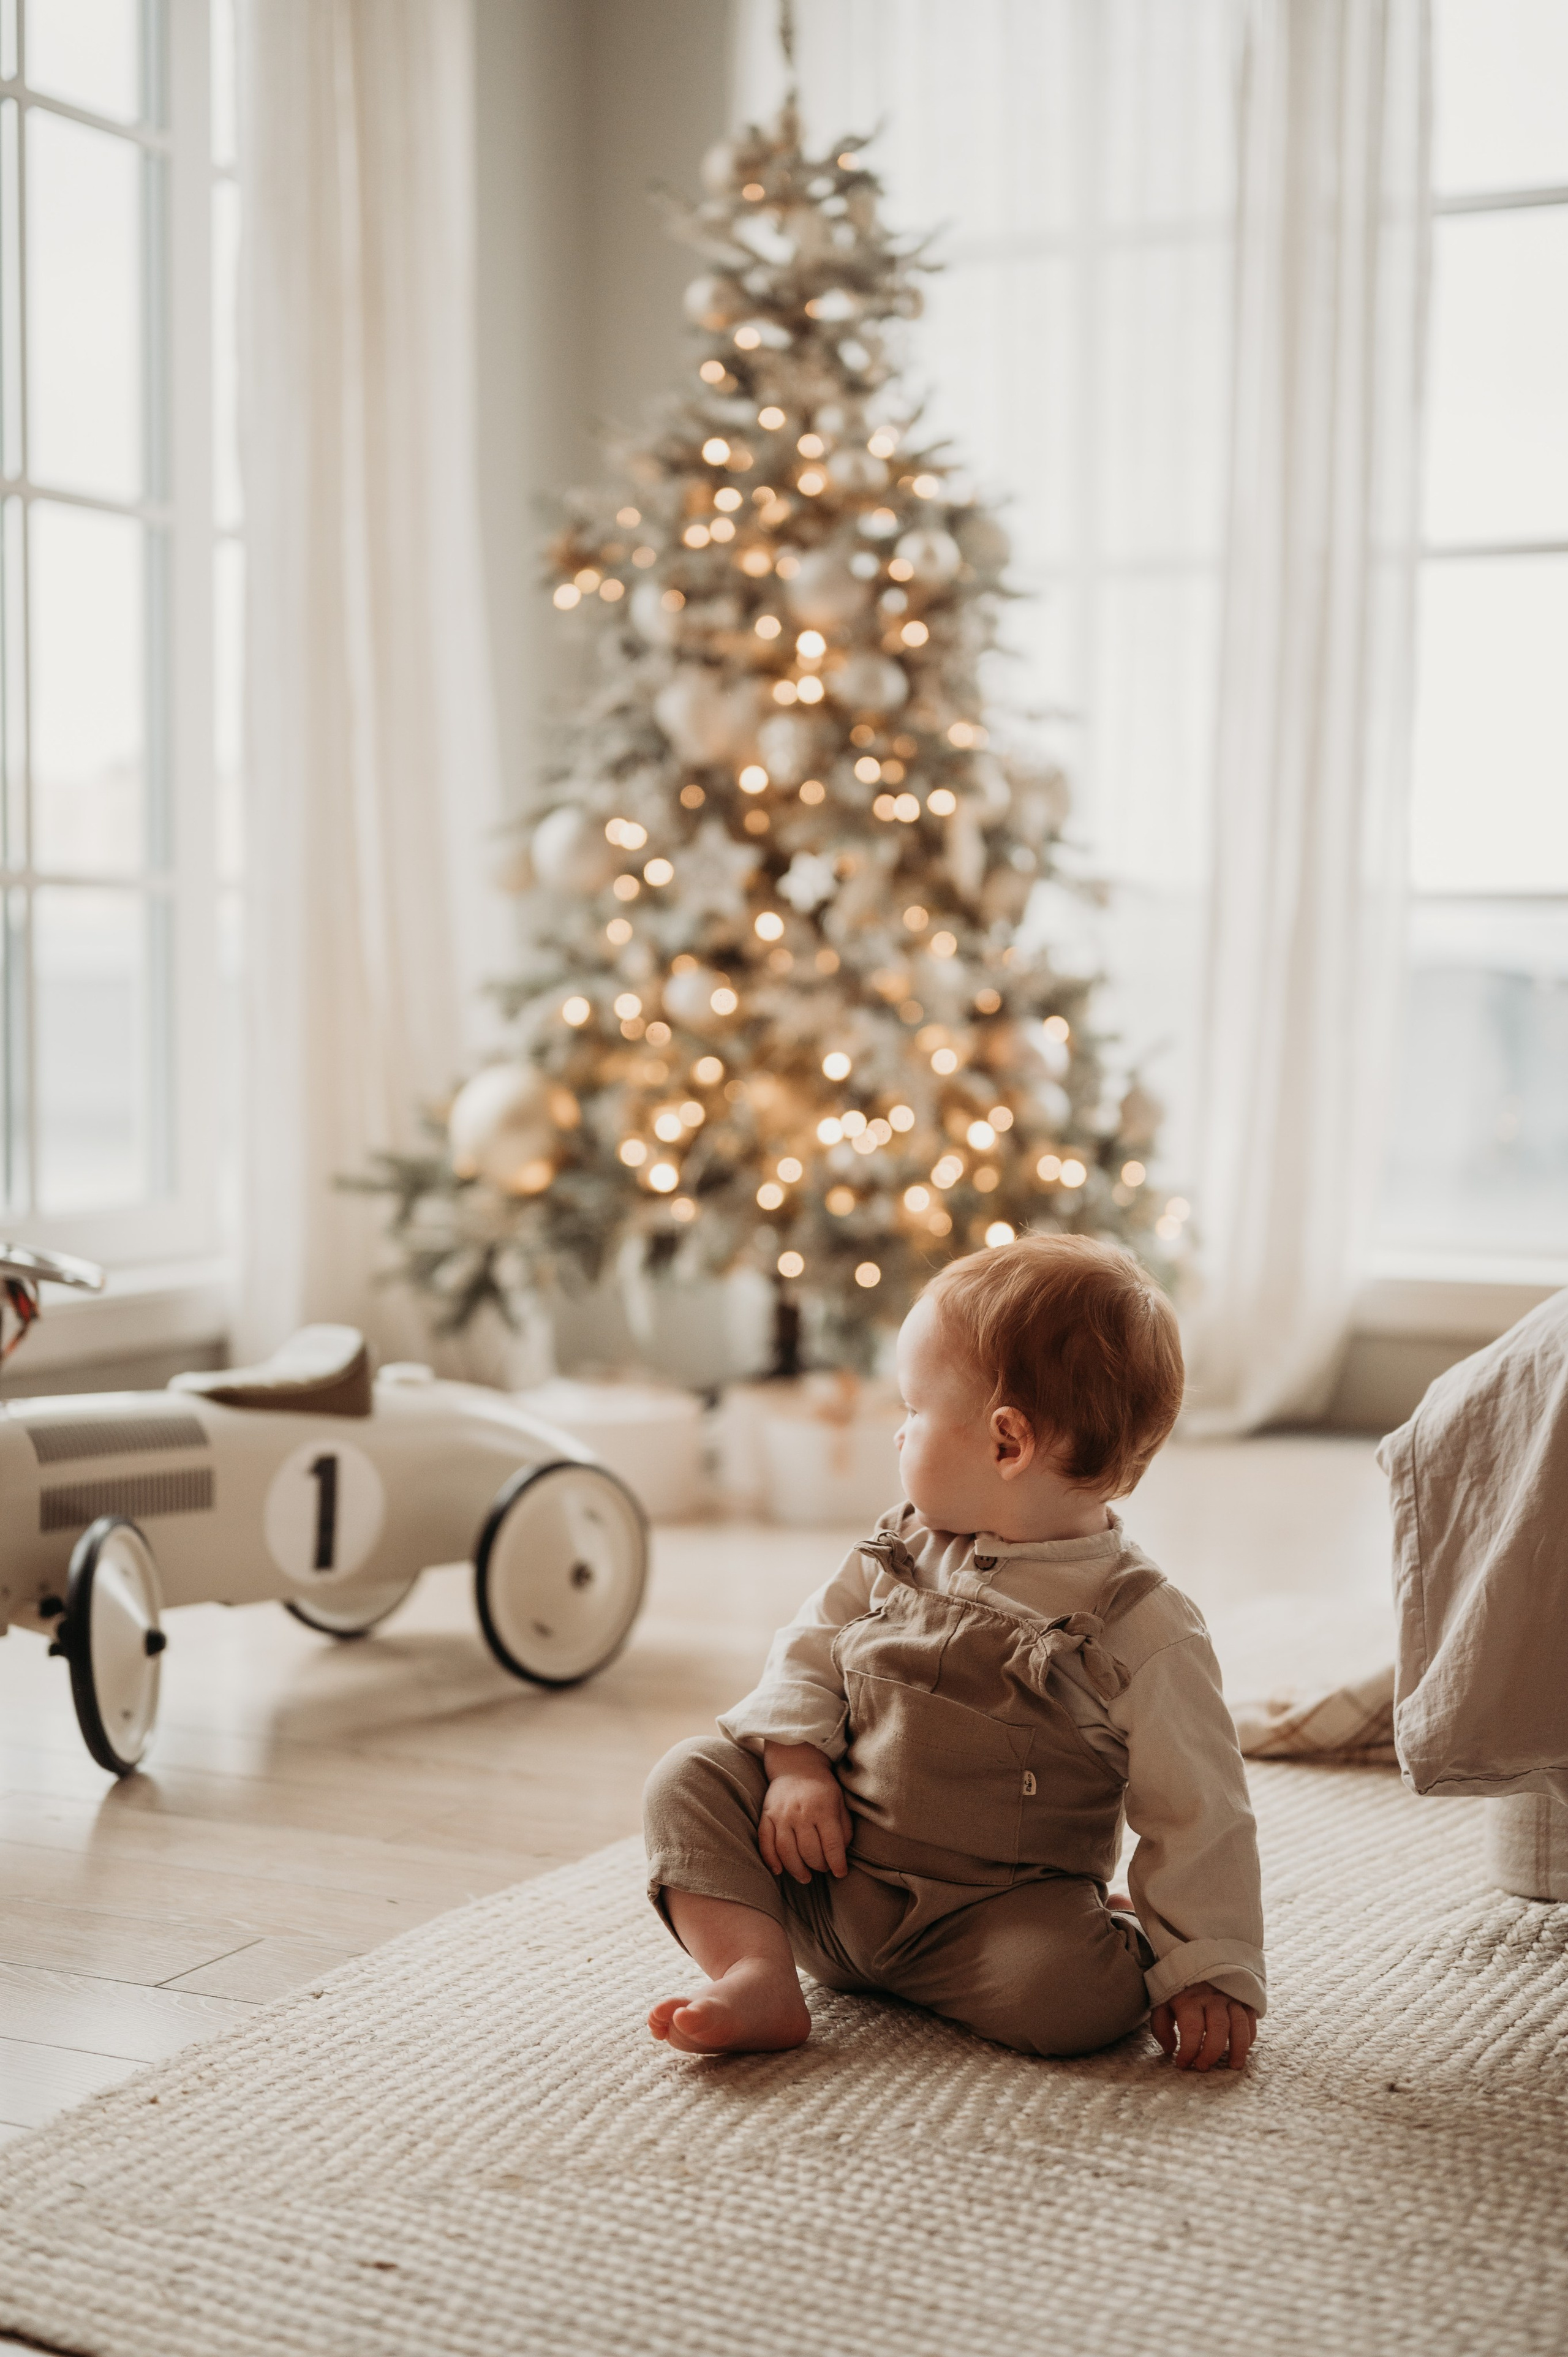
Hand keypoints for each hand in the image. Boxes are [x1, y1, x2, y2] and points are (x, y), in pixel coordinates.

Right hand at [759, 1741, 853, 1882]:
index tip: (840, 1873)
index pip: (831, 1845)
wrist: (796, 1765)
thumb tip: (841, 1854)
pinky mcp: (767, 1816)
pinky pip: (765, 1842)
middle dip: (819, 1866)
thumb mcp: (840, 1803)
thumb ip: (844, 1829)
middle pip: (809, 1852)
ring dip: (797, 1870)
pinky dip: (770, 1859)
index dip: (837, 1864)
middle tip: (823, 1868)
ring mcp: (781, 1815)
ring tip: (805, 1877)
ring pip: (787, 1852)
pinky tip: (779, 1871)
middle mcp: (801, 1814)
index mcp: (824, 1810)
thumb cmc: (822, 1788)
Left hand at [1151, 1980, 1256, 2071]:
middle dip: (1211, 2052)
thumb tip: (1170, 2050)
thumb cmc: (1178, 1989)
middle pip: (1218, 2027)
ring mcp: (1230, 1997)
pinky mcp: (1242, 1999)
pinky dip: (1249, 2037)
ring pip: (1239, 2024)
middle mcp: (1211, 1998)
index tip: (1183, 2065)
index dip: (1189, 2051)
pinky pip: (1250, 2020)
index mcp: (1189, 1999)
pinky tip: (1241, 2049)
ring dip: (1238, 2048)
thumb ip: (1161, 2026)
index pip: (1192, 2028)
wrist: (1196, 1959)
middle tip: (1203, 2067)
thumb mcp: (1162, 2002)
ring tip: (1233, 2066)